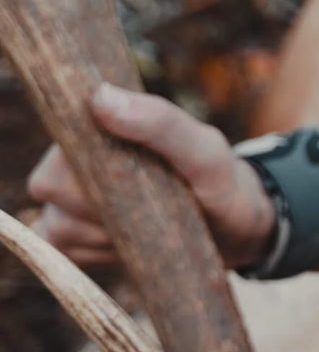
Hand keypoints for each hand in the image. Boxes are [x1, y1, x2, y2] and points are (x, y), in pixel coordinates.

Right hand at [26, 83, 275, 269]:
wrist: (234, 231)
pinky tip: (131, 244)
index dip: (90, 161)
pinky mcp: (68, 239)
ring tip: (150, 221)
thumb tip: (101, 97)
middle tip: (156, 201)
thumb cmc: (221, 181)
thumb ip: (162, 123)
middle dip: (105, 203)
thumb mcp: (206, 151)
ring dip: (107, 232)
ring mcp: (65, 202)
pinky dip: (96, 254)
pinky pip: (61, 251)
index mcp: (99, 124)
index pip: (60, 135)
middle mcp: (71, 160)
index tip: (135, 176)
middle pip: (51, 185)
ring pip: (58, 223)